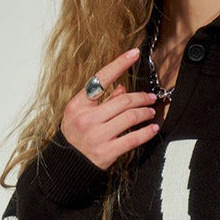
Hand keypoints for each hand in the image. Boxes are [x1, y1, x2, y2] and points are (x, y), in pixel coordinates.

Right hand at [60, 47, 158, 170]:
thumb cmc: (75, 136)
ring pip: (130, 118)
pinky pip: (133, 138)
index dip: (119, 64)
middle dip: (141, 97)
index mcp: (78, 104)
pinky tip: (152, 128)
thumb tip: (121, 89)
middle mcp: (88, 118)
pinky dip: (146, 132)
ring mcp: (98, 136)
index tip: (133, 54)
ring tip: (151, 112)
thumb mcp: (80, 114)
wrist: (68, 164)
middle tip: (150, 97)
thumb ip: (100, 101)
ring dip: (145, 113)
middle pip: (122, 101)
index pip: (101, 78)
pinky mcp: (108, 151)